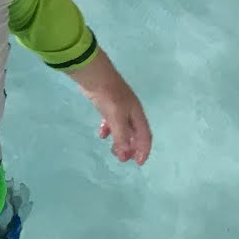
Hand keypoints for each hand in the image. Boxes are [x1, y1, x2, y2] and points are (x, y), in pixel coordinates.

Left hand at [70, 48, 151, 164]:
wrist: (94, 74)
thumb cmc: (108, 95)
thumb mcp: (116, 116)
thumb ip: (121, 135)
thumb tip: (126, 154)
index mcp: (137, 114)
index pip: (145, 136)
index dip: (144, 150)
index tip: (138, 163)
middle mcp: (131, 112)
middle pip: (135, 134)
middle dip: (132, 148)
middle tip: (122, 159)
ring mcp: (119, 108)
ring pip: (124, 129)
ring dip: (120, 141)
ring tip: (113, 151)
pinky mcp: (108, 104)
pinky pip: (112, 122)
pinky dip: (109, 130)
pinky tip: (102, 135)